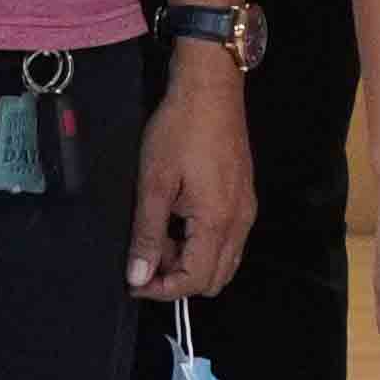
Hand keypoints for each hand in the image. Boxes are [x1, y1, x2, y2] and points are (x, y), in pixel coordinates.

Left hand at [127, 60, 256, 298]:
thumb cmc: (181, 129)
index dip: (161, 289)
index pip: (194, 280)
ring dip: (190, 262)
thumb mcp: (154, 183)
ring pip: (223, 262)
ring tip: (159, 236)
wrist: (210, 90)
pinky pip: (228, 240)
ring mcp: (246, 211)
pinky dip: (202, 244)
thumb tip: (139, 274)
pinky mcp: (244, 198)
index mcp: (218, 220)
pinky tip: (179, 221)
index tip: (133, 280)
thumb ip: (148, 233)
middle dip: (177, 279)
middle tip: (146, 258)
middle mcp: (240, 222)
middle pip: (214, 279)